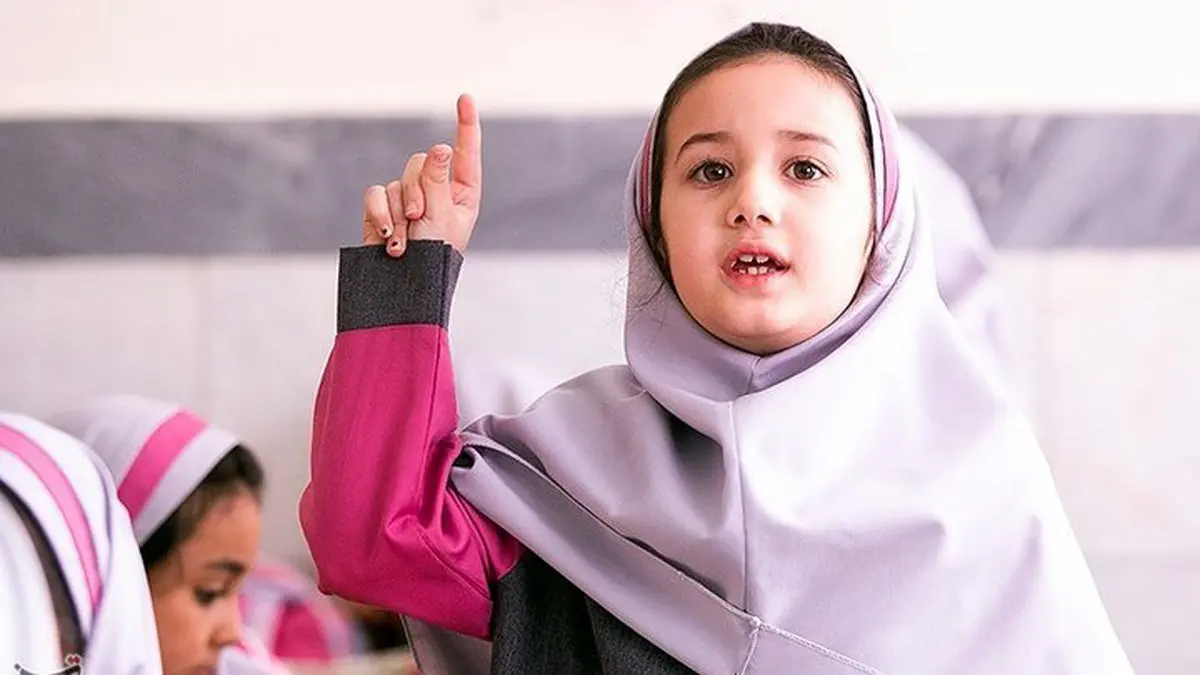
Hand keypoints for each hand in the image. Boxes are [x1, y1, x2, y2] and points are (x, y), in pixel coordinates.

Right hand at [362, 94, 482, 255]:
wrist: (402, 289)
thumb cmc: (432, 259)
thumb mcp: (441, 217)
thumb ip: (437, 180)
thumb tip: (442, 146)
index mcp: (462, 194)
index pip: (465, 153)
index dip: (465, 124)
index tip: (465, 97)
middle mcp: (436, 191)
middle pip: (421, 163)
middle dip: (417, 190)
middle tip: (419, 219)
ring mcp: (408, 199)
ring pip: (398, 180)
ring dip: (399, 212)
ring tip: (404, 243)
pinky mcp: (382, 208)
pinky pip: (376, 193)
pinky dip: (379, 213)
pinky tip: (385, 237)